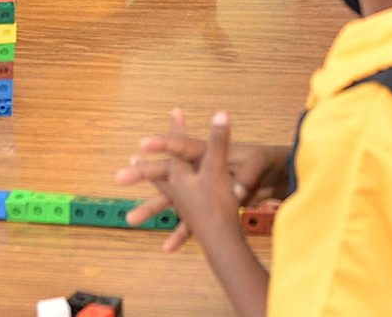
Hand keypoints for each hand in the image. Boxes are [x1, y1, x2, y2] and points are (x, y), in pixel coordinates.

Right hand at [118, 109, 291, 250]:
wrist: (272, 173)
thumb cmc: (263, 162)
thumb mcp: (256, 165)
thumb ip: (245, 176)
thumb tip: (239, 190)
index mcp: (209, 154)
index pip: (184, 146)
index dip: (164, 144)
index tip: (141, 144)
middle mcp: (198, 169)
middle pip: (167, 171)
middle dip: (144, 174)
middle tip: (119, 177)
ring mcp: (200, 187)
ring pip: (171, 198)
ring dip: (152, 209)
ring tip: (130, 220)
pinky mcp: (206, 202)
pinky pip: (189, 220)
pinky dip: (181, 233)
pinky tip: (169, 248)